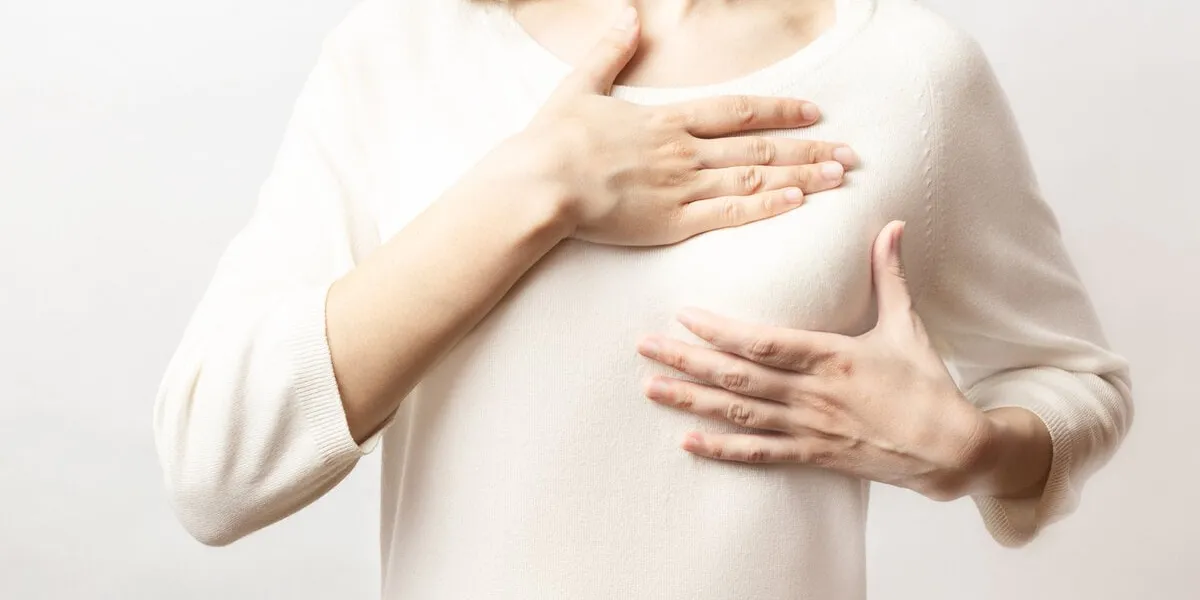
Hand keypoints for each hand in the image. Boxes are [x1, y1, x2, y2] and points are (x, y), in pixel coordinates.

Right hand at [515, 7, 857, 245]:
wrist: (541, 183)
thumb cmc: (553, 141)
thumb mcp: (579, 86)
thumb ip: (608, 51)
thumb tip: (625, 13)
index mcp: (665, 121)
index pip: (736, 110)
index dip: (779, 109)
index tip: (813, 111)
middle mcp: (683, 151)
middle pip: (758, 146)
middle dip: (807, 148)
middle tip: (849, 152)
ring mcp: (681, 187)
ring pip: (753, 179)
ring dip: (799, 176)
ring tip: (838, 177)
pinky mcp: (671, 223)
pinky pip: (728, 214)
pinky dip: (765, 208)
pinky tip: (796, 204)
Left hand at [635, 221, 996, 499]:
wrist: (952, 449)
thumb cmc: (927, 384)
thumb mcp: (907, 324)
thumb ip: (890, 274)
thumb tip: (891, 224)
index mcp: (832, 356)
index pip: (765, 342)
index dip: (721, 331)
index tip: (684, 315)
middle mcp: (812, 394)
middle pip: (737, 376)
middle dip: (687, 359)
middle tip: (643, 346)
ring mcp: (809, 428)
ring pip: (739, 414)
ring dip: (691, 401)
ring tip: (650, 387)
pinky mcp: (813, 455)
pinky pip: (759, 454)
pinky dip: (721, 450)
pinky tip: (687, 442)